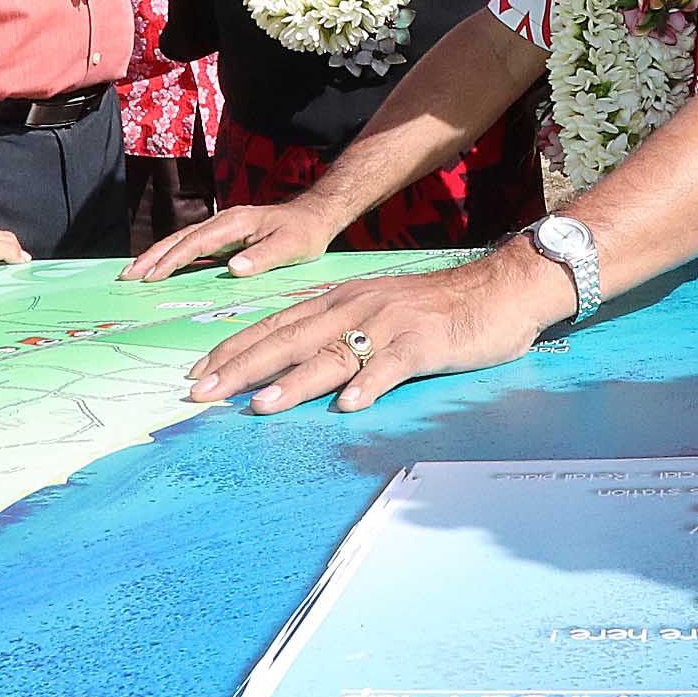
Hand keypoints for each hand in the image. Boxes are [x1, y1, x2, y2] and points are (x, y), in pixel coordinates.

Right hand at [121, 199, 336, 281]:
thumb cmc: (304, 233)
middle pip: (180, 239)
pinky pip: (190, 245)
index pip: (197, 242)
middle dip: (152, 256)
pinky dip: (171, 256)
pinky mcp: (223, 235)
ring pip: (181, 240)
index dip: (173, 259)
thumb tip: (233, 267)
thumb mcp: (291, 247)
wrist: (314, 216)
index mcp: (236, 223)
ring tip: (132, 273)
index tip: (152, 275)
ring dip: (156, 255)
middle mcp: (223, 221)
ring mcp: (221, 227)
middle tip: (128, 276)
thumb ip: (263, 257)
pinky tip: (158, 267)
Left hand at [184, 243, 571, 412]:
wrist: (498, 289)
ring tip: (262, 405)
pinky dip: (370, 385)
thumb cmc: (435, 310)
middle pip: (290, 339)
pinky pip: (393, 367)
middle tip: (203, 393)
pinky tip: (351, 407)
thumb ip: (339, 335)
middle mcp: (357, 308)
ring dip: (296, 381)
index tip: (198, 373)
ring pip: (334, 353)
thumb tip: (293, 367)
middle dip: (243, 367)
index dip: (235, 349)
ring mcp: (390, 325)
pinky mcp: (424, 343)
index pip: (276, 325)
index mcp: (341, 301)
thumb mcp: (377, 313)